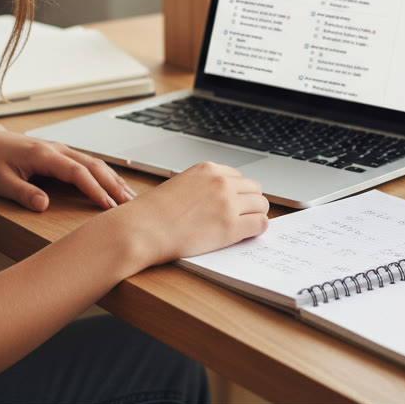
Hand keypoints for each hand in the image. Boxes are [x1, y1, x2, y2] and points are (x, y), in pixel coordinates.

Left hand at [0, 124, 135, 211]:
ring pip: (95, 163)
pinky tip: (114, 185)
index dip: (95, 189)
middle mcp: (58, 150)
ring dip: (113, 179)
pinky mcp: (62, 154)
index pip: (78, 173)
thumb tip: (44, 205)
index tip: (109, 206)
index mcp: (46, 156)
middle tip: (131, 204)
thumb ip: (23, 192)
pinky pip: (89, 163)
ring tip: (130, 197)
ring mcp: (62, 150)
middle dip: (114, 185)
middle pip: (94, 166)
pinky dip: (105, 174)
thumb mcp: (1, 181)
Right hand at [111, 161, 268, 267]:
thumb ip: (202, 187)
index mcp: (208, 169)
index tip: (233, 205)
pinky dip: (257, 229)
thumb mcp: (180, 185)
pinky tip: (246, 235)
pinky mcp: (230, 226)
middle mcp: (221, 181)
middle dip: (250, 203)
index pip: (239, 177)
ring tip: (243, 227)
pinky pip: (261, 224)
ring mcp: (227, 203)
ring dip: (255, 215)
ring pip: (262, 205)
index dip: (237, 193)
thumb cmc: (153, 212)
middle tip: (241, 218)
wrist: (142, 229)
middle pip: (254, 189)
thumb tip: (217, 199)